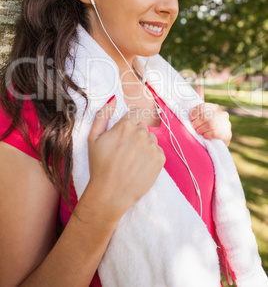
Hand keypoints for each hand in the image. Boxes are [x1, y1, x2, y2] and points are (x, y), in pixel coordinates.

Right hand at [87, 97, 165, 219]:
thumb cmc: (99, 166)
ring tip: (131, 161)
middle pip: (143, 127)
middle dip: (135, 136)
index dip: (131, 122)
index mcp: (126, 125)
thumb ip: (102, 115)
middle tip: (124, 151)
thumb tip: (113, 99)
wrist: (110, 194)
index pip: (137, 113)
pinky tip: (139, 167)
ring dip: (144, 146)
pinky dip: (150, 157)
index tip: (127, 133)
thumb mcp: (93, 138)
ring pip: (151, 139)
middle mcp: (142, 133)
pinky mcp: (160, 159)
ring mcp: (152, 146)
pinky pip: (157, 152)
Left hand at [189, 86, 231, 146]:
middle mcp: (222, 114)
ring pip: (210, 124)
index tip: (191, 119)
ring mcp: (226, 124)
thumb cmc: (206, 126)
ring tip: (199, 132)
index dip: (194, 113)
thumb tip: (199, 85)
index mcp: (215, 107)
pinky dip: (207, 135)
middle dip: (197, 122)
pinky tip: (205, 136)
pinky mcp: (227, 134)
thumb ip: (200, 101)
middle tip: (194, 127)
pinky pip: (215, 133)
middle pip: (206, 116)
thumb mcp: (202, 113)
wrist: (215, 142)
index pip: (203, 107)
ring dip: (201, 129)